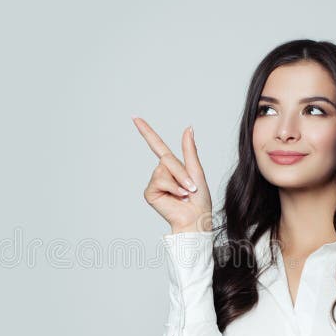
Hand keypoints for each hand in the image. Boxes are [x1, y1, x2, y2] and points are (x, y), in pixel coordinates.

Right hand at [133, 116, 212, 232]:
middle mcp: (161, 172)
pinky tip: (177, 197)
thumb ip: (189, 150)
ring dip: (178, 180)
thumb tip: (188, 127)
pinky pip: (160, 181)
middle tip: (191, 187)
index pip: (157, 145)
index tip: (135, 118)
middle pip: (165, 158)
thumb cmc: (199, 198)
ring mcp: (155, 182)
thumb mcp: (196, 170)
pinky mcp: (150, 192)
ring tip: (185, 193)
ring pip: (163, 169)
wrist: (196, 218)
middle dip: (181, 172)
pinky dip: (172, 188)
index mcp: (172, 166)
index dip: (146, 131)